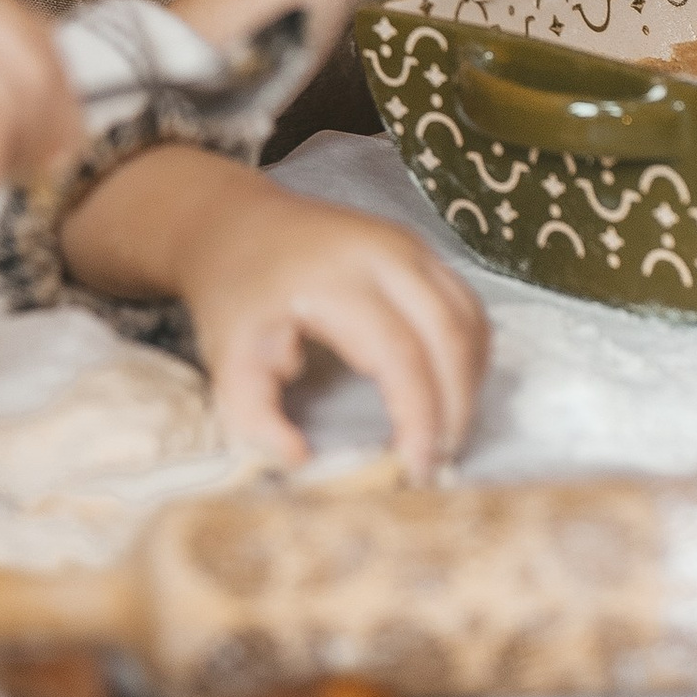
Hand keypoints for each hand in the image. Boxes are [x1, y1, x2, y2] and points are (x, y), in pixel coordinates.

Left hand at [64, 148, 487, 476]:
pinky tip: (447, 392)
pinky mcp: (423, 251)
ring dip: (468, 384)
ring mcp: (411, 246)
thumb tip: (299, 458)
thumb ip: (253, 417)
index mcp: (336, 278)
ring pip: (470, 321)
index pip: (400, 354)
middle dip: (455, 408)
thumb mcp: (227, 359)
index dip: (418, 417)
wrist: (237, 225)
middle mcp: (386, 253)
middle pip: (450, 336)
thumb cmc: (235, 296)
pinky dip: (468, 357)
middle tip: (439, 463)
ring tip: (443, 434)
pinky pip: (468, 307)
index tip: (415, 470)